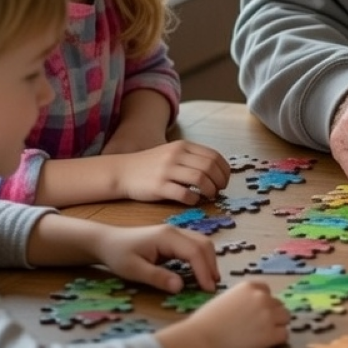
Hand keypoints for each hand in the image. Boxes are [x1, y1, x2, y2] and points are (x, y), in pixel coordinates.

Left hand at [94, 224, 221, 292]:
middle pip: (203, 244)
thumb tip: (180, 287)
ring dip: (209, 261)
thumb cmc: (118, 255)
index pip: (194, 252)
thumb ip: (157, 277)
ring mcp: (176, 233)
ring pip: (202, 243)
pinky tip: (200, 272)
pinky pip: (194, 245)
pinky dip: (202, 258)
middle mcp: (175, 231)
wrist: (106, 241)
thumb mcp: (133, 270)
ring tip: (210, 281)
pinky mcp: (174, 238)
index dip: (204, 271)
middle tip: (213, 288)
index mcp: (167, 237)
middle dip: (211, 265)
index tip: (208, 290)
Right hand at [116, 141, 231, 203]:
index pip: (214, 156)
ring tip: (209, 196)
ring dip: (210, 191)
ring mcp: (167, 170)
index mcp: (183, 146)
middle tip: (219, 190)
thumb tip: (217, 170)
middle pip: (210, 168)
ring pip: (200, 179)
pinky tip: (193, 201)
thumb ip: (192, 157)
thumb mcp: (173, 153)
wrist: (123, 172)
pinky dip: (194, 199)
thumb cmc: (151, 165)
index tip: (224, 181)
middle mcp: (176, 156)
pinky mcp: (159, 187)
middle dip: (220, 181)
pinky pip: (184, 194)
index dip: (224, 170)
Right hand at [158, 281, 290, 347]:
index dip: (262, 303)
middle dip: (271, 315)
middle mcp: (262, 297)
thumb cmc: (204, 321)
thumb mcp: (224, 300)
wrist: (200, 338)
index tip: (254, 314)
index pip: (266, 291)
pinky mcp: (270, 334)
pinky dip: (277, 340)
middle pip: (278, 305)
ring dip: (277, 326)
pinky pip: (284, 335)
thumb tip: (248, 309)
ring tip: (262, 336)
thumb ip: (241, 300)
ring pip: (285, 318)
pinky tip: (265, 345)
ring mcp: (268, 315)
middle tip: (258, 328)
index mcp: (249, 287)